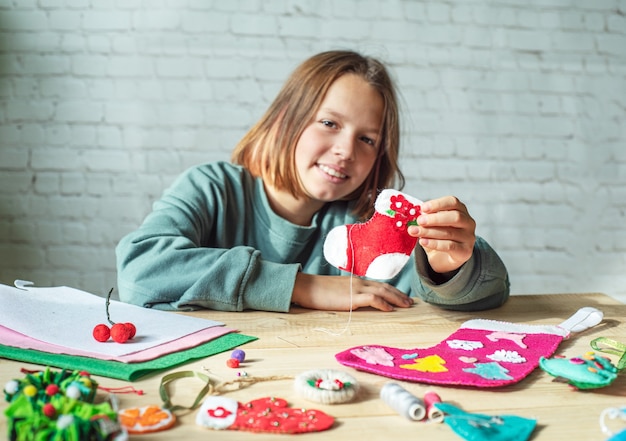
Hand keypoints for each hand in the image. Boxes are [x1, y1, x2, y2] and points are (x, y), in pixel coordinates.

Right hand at [291, 273, 412, 311]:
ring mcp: (356, 289)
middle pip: (384, 287)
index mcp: (355, 282)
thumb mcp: (336, 291)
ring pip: (382, 292)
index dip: (391, 290)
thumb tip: (353, 301)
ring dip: (396, 298)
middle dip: (398, 294)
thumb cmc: (317, 291)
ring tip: (406, 305)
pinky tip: (390, 309)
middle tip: (410, 302)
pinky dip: (383, 303)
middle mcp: (359, 283)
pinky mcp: (351, 298)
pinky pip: (372, 299)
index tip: (400, 296)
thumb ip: (347, 294)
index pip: (378, 285)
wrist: (306, 286)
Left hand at [407, 195, 475, 274]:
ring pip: (449, 232)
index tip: (422, 208)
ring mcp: (468, 237)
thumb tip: (416, 215)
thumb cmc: (439, 237)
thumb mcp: (433, 225)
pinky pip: (449, 246)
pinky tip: (423, 241)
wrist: (445, 258)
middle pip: (455, 217)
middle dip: (435, 219)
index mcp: (461, 210)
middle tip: (419, 221)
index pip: (453, 202)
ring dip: (429, 232)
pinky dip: (434, 243)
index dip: (438, 204)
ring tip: (414, 232)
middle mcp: (468, 222)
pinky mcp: (465, 251)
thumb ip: (427, 219)